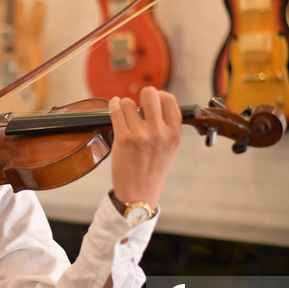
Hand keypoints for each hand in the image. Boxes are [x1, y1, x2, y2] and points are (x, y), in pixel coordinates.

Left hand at [108, 87, 181, 207]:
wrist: (139, 193)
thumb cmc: (153, 169)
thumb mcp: (171, 147)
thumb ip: (167, 125)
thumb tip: (157, 100)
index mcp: (175, 133)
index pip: (168, 98)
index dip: (158, 96)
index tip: (150, 103)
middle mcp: (160, 132)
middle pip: (150, 94)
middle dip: (142, 97)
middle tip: (138, 106)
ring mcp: (141, 135)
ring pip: (129, 103)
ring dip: (125, 106)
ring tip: (125, 116)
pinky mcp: (123, 139)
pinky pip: (116, 111)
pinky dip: (114, 105)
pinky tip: (114, 105)